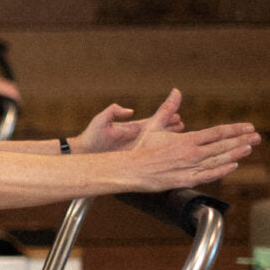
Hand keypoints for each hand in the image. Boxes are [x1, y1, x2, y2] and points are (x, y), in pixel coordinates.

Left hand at [74, 87, 193, 154]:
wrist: (84, 153)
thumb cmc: (92, 136)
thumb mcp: (102, 121)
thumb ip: (113, 112)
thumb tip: (129, 110)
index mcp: (131, 127)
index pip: (153, 123)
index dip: (165, 119)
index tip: (178, 115)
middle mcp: (136, 138)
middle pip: (158, 133)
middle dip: (171, 129)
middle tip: (185, 127)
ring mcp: (136, 149)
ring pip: (156, 145)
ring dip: (168, 142)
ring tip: (182, 140)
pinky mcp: (133, 159)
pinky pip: (149, 157)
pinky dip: (159, 156)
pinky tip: (168, 158)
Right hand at [128, 112, 259, 191]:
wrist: (131, 170)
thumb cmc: (141, 148)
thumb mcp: (154, 125)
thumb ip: (168, 108)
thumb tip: (176, 91)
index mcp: (186, 139)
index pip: (217, 132)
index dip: (235, 129)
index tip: (248, 127)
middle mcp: (192, 153)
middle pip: (223, 145)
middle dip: (242, 140)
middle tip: (257, 136)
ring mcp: (191, 167)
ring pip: (220, 160)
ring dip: (236, 153)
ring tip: (250, 147)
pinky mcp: (187, 181)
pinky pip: (209, 175)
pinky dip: (223, 170)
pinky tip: (233, 165)